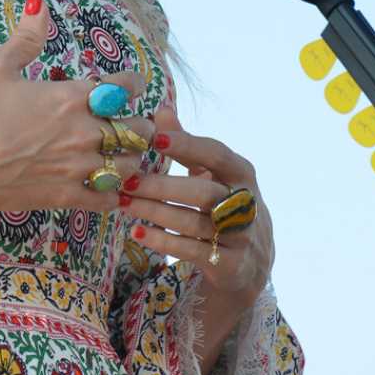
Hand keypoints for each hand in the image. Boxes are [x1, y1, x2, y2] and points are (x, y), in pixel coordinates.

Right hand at [0, 0, 155, 214]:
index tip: (129, 86)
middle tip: (128, 122)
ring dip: (131, 157)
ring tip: (121, 152)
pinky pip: (112, 199)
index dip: (133, 84)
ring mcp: (79, 167)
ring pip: (132, 165)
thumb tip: (39, 2)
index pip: (128, 87)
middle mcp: (84, 132)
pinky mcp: (69, 196)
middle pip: (140, 129)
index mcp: (72, 97)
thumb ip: (27, 37)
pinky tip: (110, 185)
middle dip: (139, 123)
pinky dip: (118, 193)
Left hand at [119, 104, 272, 305]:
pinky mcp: (230, 264)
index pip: (215, 154)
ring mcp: (241, 235)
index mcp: (242, 173)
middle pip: (202, 191)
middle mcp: (246, 203)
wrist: (250, 263)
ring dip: (155, 212)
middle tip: (128, 181)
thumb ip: (187, 145)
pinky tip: (138, 232)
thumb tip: (160, 110)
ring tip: (124, 204)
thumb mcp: (211, 174)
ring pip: (193, 222)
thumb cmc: (222, 206)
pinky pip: (192, 251)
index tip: (154, 138)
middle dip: (162, 186)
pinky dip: (163, 241)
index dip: (186, 145)